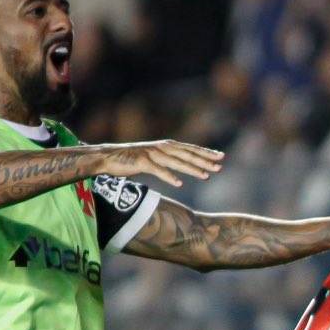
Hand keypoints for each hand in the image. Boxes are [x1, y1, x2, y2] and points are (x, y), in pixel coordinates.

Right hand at [95, 139, 223, 188]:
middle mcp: (161, 147)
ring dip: (192, 169)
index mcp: (165, 145)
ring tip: (207, 176)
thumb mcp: (154, 157)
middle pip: (187, 154)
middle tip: (220, 166)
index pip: (190, 149)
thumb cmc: (132, 159)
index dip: (206, 152)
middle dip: (205, 160)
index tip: (221, 157)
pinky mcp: (141, 162)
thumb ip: (169, 159)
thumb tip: (185, 165)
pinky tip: (179, 184)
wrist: (107, 157)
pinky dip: (169, 177)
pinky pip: (158, 171)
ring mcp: (152, 154)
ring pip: (176, 162)